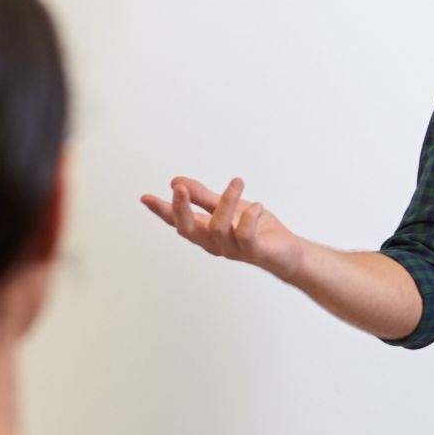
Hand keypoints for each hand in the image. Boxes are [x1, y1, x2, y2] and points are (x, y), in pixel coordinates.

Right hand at [140, 176, 303, 281]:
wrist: (288, 252)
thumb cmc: (258, 230)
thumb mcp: (228, 207)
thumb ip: (203, 197)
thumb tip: (176, 182)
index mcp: (206, 232)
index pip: (178, 221)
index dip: (162, 210)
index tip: (146, 197)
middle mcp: (215, 242)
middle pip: (189, 230)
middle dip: (181, 209)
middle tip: (179, 188)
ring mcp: (233, 249)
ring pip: (218, 226)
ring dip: (227, 201)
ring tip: (237, 183)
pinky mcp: (254, 251)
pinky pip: (245, 235)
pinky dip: (249, 217)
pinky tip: (257, 206)